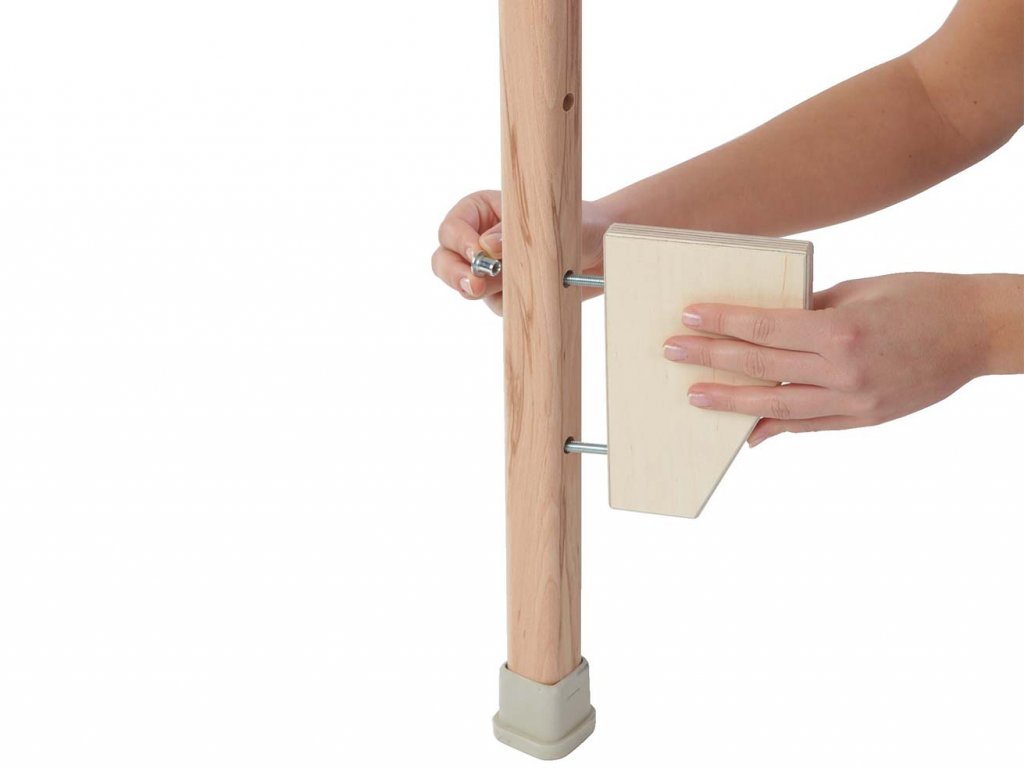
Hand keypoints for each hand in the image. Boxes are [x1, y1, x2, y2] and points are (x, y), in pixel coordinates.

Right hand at [431, 190, 610, 314]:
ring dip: (486, 291)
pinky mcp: (505, 293)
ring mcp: (490, 269)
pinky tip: (534, 294)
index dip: (460, 243)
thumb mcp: (549, 222)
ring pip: (467, 287)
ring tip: (515, 286)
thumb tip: (486, 248)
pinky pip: (495, 306)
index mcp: (481, 210)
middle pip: (444, 260)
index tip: (477, 255)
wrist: (603, 249)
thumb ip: (514, 234)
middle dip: (456, 275)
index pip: (452, 228)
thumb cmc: (577, 223)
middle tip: (475, 286)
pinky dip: (509, 305)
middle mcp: (479, 239)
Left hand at [662, 273, 1001, 446]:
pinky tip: (747, 430)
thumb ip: (811, 310)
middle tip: (672, 352)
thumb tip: (767, 323)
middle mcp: (843, 372)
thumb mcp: (862, 290)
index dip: (722, 323)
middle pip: (761, 367)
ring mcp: (855, 402)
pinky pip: (810, 426)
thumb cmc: (922, 296)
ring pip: (778, 406)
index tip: (689, 318)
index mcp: (841, 330)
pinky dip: (776, 427)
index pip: (764, 327)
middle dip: (711, 359)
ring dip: (731, 402)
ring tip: (695, 396)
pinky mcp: (866, 420)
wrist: (980, 332)